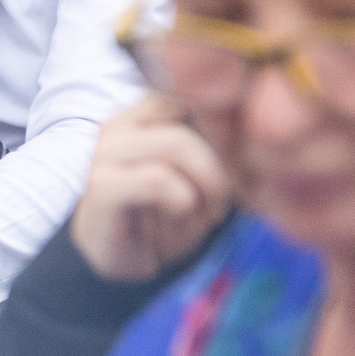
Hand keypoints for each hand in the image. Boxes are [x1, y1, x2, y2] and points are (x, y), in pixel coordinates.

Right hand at [70, 95, 229, 283]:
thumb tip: (252, 135)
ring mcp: (104, 153)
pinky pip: (158, 181)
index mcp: (140, 115)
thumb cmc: (163, 218)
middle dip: (219, 161)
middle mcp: (118, 125)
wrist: (119, 262)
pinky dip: (182, 203)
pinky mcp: (102, 187)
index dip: (222, 130)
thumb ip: (214, 147)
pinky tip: (179, 221)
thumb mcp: (197, 177)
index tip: (232, 172)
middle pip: (190, 111)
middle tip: (221, 204)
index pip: (193, 94)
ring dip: (206, 184)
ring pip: (178, 143)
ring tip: (206, 215)